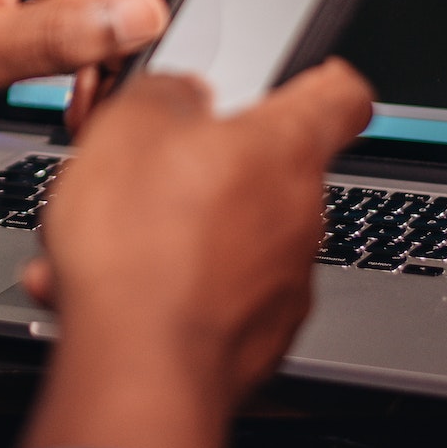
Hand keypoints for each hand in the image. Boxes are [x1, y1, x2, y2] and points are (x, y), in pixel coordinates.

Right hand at [19, 60, 374, 447]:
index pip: (341, 95)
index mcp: (285, 149)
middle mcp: (301, 216)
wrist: (137, 369)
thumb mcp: (129, 124)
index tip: (299, 78)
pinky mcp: (255, 340)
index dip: (319, 78)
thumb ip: (167, 93)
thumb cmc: (142, 249)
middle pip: (265, 173)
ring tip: (105, 244)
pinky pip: (209, 296)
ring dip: (174, 235)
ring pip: (227, 239)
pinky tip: (107, 292)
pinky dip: (165, 290)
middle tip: (147, 173)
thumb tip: (180, 94)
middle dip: (205, 172)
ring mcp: (284, 284)